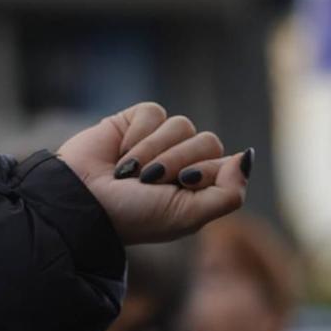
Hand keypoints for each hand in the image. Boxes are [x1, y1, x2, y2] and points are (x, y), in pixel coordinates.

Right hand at [56, 103, 252, 245]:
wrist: (82, 201)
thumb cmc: (134, 216)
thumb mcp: (187, 216)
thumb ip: (228, 193)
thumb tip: (248, 156)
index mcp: (200, 186)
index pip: (226, 163)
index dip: (204, 172)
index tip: (182, 186)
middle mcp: (184, 161)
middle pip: (208, 141)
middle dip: (178, 163)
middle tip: (150, 182)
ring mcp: (161, 140)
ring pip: (182, 125)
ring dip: (154, 152)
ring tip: (130, 173)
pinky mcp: (137, 121)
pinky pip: (154, 113)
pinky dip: (137, 135)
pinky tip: (120, 154)